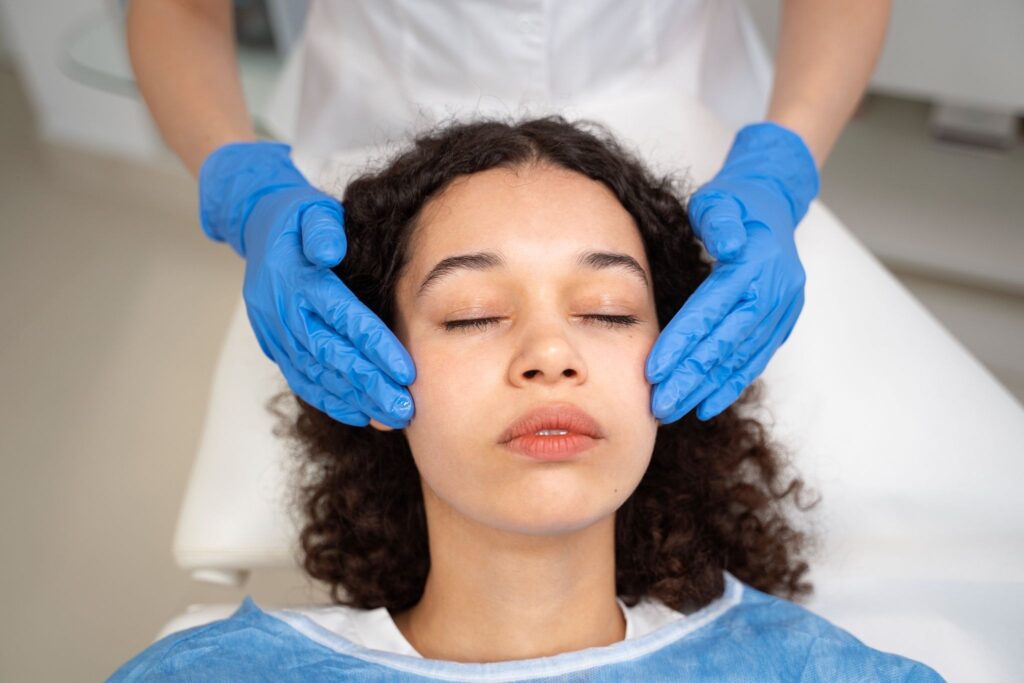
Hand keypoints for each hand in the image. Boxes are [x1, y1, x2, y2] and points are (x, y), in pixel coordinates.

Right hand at [199, 141, 415, 427]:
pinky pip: (302, 378)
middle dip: (370, 385)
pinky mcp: (275, 345)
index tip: (407, 371)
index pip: (342, 318)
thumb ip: (322, 228)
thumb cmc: (298, 218)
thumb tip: (332, 251)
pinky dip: (331, 399)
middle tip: (406, 409)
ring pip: (317, 374)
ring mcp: (276, 332)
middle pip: (330, 355)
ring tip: (392, 417)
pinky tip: (361, 414)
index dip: (375, 346)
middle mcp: (283, 311)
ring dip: (355, 399)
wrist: (256, 226)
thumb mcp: (311, 210)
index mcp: (297, 279)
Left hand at [645, 122, 818, 422]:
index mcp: (755, 264)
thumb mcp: (720, 198)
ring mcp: (781, 310)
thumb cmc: (735, 202)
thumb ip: (719, 220)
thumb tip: (727, 244)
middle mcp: (773, 292)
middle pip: (725, 344)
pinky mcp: (781, 322)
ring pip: (740, 358)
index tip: (652, 371)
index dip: (682, 343)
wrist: (773, 203)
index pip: (711, 311)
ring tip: (675, 412)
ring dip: (707, 389)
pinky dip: (731, 384)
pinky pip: (755, 359)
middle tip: (658, 406)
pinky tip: (707, 406)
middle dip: (689, 379)